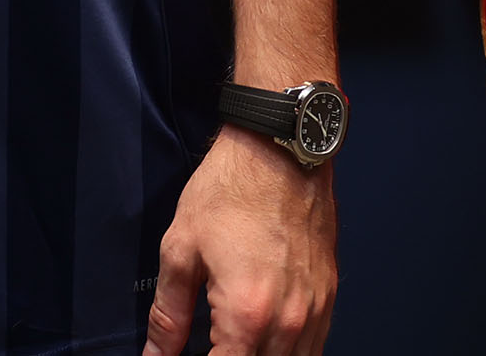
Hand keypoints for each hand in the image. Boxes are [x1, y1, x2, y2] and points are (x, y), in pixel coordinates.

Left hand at [145, 128, 335, 355]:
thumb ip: (168, 314)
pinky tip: (264, 339)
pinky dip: (288, 352)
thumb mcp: (181, 250)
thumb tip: (156, 354)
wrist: (279, 149)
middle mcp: (287, 321)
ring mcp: (314, 311)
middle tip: (210, 342)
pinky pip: (313, 348)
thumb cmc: (233, 189)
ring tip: (233, 341)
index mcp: (246, 314)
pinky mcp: (328, 297)